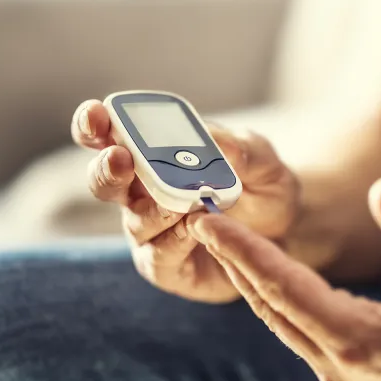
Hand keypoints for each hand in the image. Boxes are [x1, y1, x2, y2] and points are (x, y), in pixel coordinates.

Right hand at [71, 99, 299, 302]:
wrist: (286, 236)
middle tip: (121, 158)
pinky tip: (192, 232)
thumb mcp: (263, 162)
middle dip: (106, 169)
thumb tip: (215, 142)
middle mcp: (142, 193)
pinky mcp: (166, 267)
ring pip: (134, 221)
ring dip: (154, 210)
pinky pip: (157, 256)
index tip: (96, 114)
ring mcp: (150, 232)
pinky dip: (172, 242)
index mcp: (153, 155)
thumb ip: (241, 149)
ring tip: (183, 203)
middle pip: (103, 180)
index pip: (108, 136)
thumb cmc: (263, 189)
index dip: (94, 124)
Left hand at [190, 177, 380, 380]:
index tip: (206, 217)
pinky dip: (280, 298)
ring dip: (254, 280)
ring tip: (226, 236)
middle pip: (272, 307)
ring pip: (283, 322)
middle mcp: (346, 369)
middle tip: (201, 215)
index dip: (245, 250)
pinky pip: (302, 331)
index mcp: (366, 344)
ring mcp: (348, 378)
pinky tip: (269, 269)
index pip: (286, 289)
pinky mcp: (356, 375)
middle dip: (237, 261)